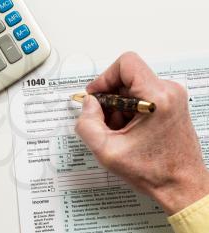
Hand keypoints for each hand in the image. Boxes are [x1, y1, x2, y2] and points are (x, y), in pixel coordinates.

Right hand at [75, 52, 208, 214]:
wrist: (181, 185)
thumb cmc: (154, 172)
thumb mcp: (107, 151)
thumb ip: (87, 124)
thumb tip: (88, 104)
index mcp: (156, 99)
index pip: (126, 63)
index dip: (104, 77)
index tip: (96, 96)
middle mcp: (168, 93)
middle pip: (127, 77)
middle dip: (109, 98)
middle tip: (104, 121)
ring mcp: (171, 98)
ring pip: (132, 88)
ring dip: (118, 107)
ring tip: (118, 131)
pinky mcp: (170, 105)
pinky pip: (141, 97)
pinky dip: (128, 111)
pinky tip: (127, 131)